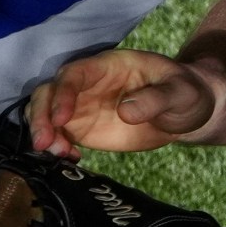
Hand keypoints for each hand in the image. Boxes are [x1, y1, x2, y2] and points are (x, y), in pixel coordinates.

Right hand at [27, 49, 220, 158]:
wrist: (184, 113)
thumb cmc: (185, 93)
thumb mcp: (180, 91)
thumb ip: (156, 98)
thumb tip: (125, 111)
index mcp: (106, 66)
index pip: (73, 74)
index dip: (62, 95)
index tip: (61, 120)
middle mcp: (85, 85)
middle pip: (48, 93)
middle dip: (40, 117)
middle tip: (45, 144)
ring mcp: (80, 106)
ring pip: (44, 114)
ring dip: (43, 133)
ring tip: (58, 154)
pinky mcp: (80, 128)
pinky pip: (56, 135)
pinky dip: (55, 147)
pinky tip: (70, 159)